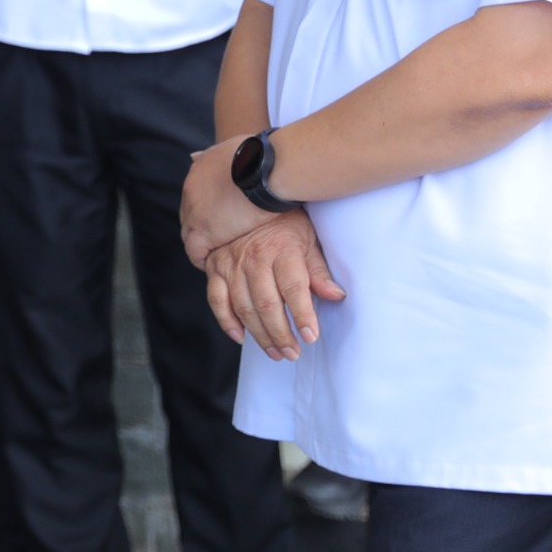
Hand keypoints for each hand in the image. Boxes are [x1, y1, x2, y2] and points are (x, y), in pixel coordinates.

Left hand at [180, 135, 283, 265]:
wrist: (264, 169)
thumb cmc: (262, 156)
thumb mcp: (237, 147)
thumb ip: (224, 154)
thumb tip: (201, 156)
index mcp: (199, 170)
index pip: (195, 195)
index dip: (205, 208)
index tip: (216, 217)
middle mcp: (190, 191)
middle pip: (189, 214)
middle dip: (201, 226)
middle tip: (215, 238)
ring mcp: (195, 212)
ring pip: (189, 234)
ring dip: (201, 244)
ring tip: (213, 255)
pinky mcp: (204, 232)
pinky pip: (195, 251)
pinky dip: (201, 259)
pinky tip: (211, 264)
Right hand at [205, 210, 344, 359]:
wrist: (247, 197)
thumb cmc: (284, 222)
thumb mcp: (308, 238)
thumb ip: (319, 269)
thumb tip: (337, 295)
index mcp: (280, 249)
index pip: (294, 288)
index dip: (302, 315)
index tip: (311, 337)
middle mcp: (253, 258)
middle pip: (267, 303)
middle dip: (281, 334)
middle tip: (293, 354)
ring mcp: (230, 264)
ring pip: (243, 306)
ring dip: (259, 334)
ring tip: (276, 353)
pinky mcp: (215, 268)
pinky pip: (216, 299)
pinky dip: (226, 321)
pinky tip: (240, 337)